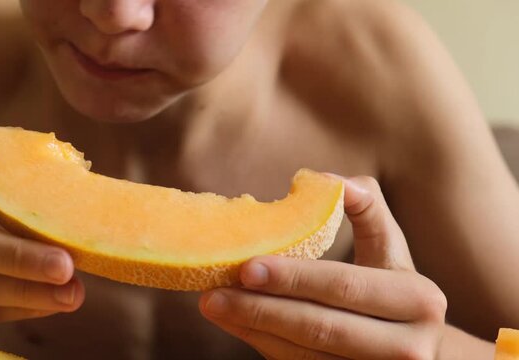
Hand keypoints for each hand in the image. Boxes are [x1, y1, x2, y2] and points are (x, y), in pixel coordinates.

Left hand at [199, 176, 446, 359]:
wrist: (414, 346)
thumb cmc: (391, 285)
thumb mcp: (389, 245)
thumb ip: (365, 205)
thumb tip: (322, 179)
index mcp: (418, 301)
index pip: (343, 286)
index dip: (293, 278)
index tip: (246, 267)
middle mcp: (407, 347)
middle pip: (320, 329)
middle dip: (261, 311)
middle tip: (212, 294)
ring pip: (305, 356)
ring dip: (254, 331)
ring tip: (214, 307)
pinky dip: (265, 346)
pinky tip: (237, 325)